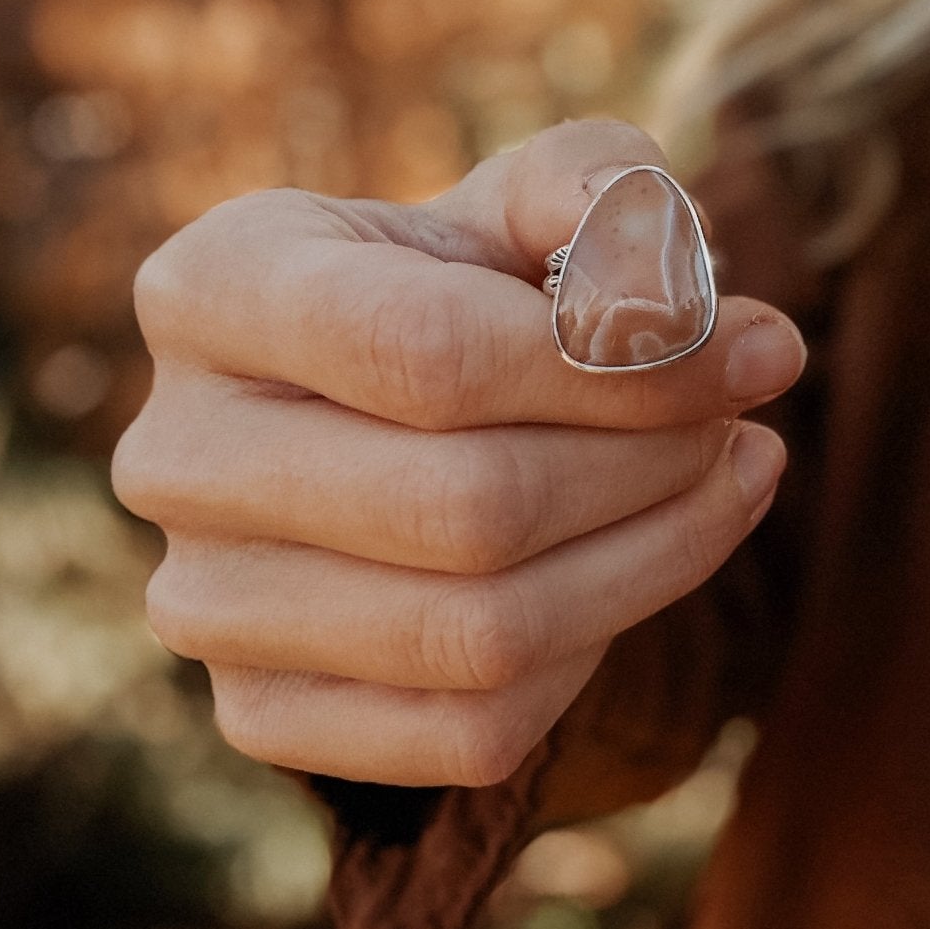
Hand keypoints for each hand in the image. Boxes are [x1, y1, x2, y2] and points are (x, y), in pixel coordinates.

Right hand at [111, 119, 807, 788]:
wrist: (379, 408)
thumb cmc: (466, 282)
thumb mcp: (533, 198)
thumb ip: (606, 196)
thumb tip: (689, 300)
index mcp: (214, 286)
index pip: (432, 352)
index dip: (625, 367)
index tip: (758, 352)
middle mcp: (171, 452)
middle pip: (466, 507)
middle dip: (651, 469)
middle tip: (741, 426)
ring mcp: (201, 602)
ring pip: (477, 637)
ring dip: (651, 563)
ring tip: (725, 482)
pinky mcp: (259, 713)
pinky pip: (468, 732)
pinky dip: (588, 659)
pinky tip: (635, 567)